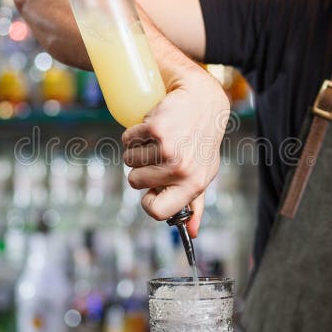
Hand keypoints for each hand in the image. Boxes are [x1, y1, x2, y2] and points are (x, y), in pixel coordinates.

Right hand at [122, 10, 229, 237]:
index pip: (158, 212)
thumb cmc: (201, 138)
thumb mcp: (203, 172)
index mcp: (193, 185)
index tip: (148, 192)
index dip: (147, 203)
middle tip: (157, 153)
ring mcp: (168, 149)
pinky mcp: (156, 128)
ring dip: (136, 149)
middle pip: (135, 182)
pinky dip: (132, 132)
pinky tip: (150, 124)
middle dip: (139, 168)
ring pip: (129, 160)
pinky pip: (127, 139)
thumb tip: (193, 233)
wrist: (203, 98)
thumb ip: (195, 203)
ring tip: (157, 137)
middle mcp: (181, 170)